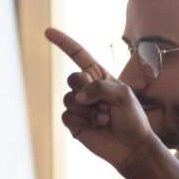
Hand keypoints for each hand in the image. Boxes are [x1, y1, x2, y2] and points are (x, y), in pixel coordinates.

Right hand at [47, 28, 161, 170]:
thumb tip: (78, 97)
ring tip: (104, 118)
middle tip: (102, 101)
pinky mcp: (73, 122)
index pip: (78, 56)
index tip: (47, 31)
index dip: (63, 43)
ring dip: (88, 109)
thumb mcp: (123, 94)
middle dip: (85, 87)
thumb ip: (100, 87)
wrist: (131, 147)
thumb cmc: (132, 118)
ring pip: (68, 98)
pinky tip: (96, 126)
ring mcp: (79, 106)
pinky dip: (82, 120)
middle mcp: (87, 90)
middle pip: (72, 78)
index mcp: (100, 77)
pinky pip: (66, 114)